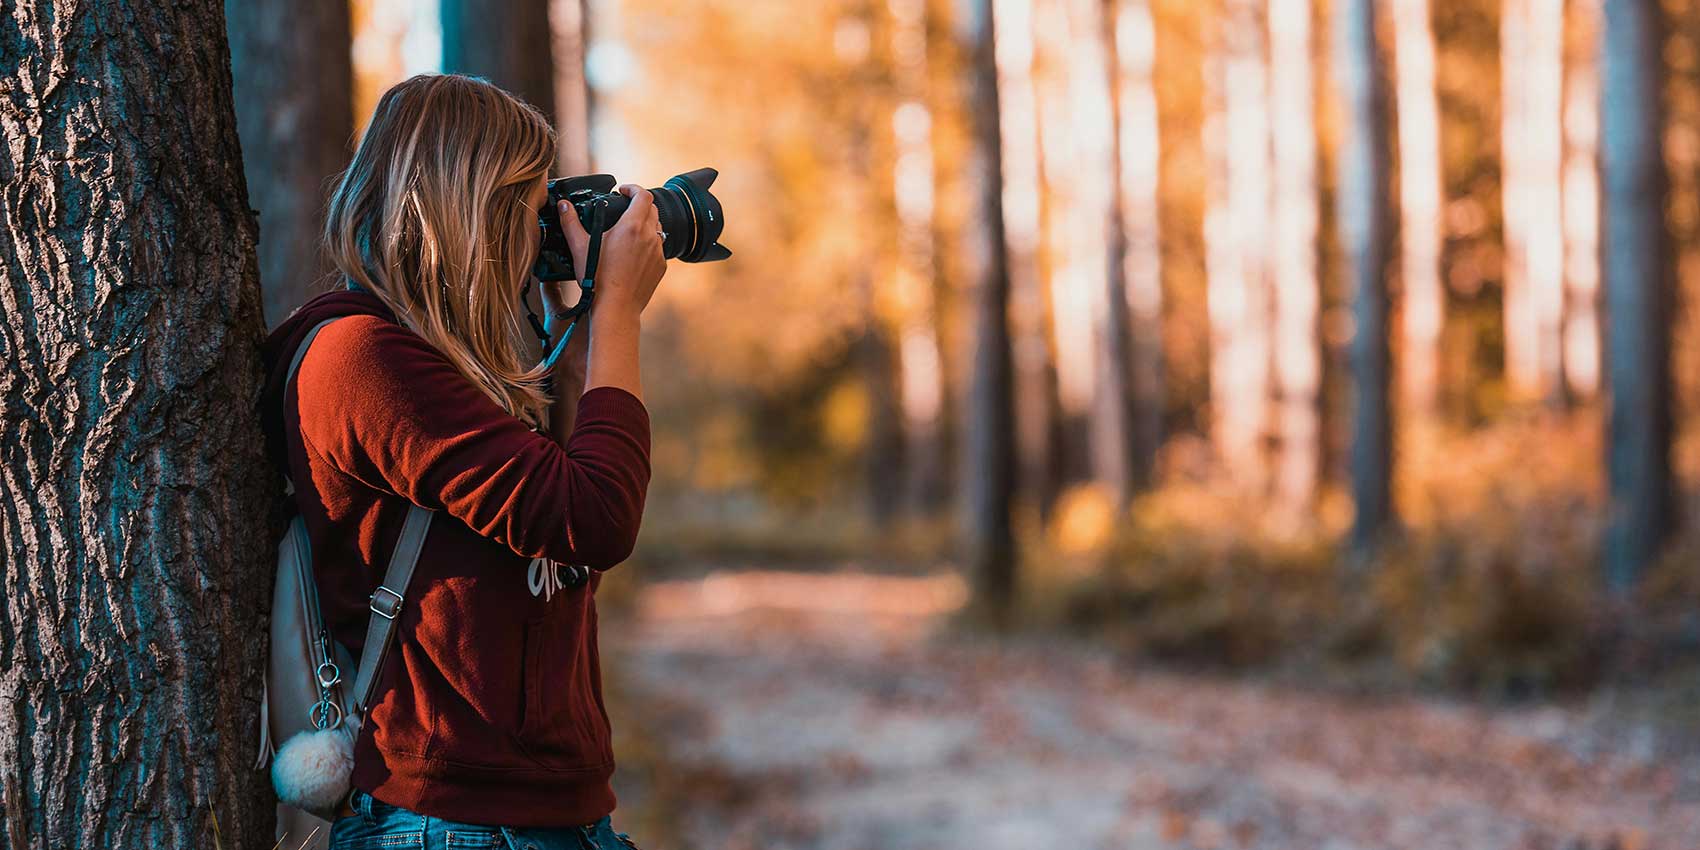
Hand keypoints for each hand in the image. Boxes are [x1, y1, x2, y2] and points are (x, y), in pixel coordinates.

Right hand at [577, 184, 665, 317]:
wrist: (616, 309)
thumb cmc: (598, 280)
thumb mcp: (580, 248)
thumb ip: (570, 222)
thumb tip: (563, 206)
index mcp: (632, 226)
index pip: (643, 195)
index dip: (633, 188)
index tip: (623, 190)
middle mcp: (650, 236)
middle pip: (652, 209)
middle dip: (639, 204)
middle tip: (624, 208)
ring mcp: (658, 252)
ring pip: (657, 228)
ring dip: (645, 223)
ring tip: (627, 230)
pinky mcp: (660, 266)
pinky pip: (658, 248)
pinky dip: (648, 244)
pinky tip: (633, 252)